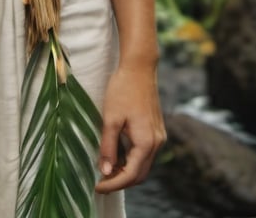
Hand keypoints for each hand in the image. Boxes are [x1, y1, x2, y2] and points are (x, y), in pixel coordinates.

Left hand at [94, 62, 165, 193]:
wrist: (139, 68)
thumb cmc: (123, 90)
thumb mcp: (111, 119)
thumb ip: (108, 147)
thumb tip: (105, 171)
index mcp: (146, 142)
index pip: (131, 175)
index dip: (113, 184)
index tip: (97, 187)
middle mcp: (156, 143)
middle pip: (140, 174)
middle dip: (121, 181)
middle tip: (101, 182)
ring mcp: (158, 136)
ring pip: (143, 165)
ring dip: (127, 171)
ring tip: (106, 170)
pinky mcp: (156, 130)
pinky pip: (145, 153)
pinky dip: (132, 160)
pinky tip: (118, 156)